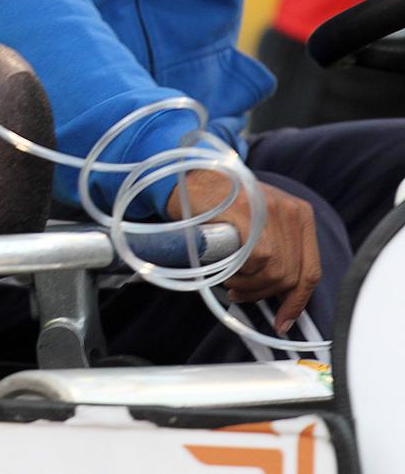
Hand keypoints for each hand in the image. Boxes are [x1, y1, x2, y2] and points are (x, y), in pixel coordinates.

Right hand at [167, 170, 321, 334]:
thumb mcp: (260, 223)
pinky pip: (256, 258)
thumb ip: (278, 250)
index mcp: (301, 214)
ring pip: (275, 271)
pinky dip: (241, 272)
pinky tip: (227, 268)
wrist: (189, 179)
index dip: (296, 302)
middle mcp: (290, 210)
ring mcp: (270, 210)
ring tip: (231, 279)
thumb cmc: (220, 206)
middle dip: (263, 293)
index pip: (311, 270)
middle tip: (240, 293)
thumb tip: (283, 294)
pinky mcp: (247, 212)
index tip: (283, 321)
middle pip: (291, 275)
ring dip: (250, 285)